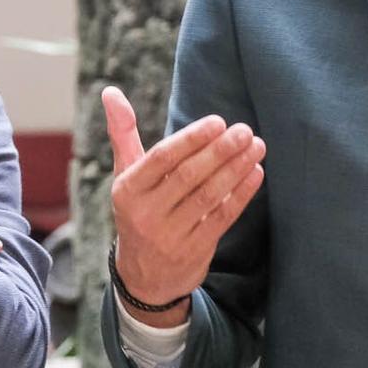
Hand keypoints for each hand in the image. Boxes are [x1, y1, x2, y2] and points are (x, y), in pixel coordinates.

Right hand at [103, 86, 263, 329]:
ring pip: (208, 197)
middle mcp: (145, 214)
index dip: (191, 139)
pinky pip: (222, 219)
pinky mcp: (193, 252)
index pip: (161, 158)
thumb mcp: (125, 175)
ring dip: (236, 169)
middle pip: (188, 176)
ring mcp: (170, 236)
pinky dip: (241, 195)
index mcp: (127, 190)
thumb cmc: (139, 210)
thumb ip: (123, 133)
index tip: (218, 121)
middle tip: (244, 130)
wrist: (144, 276)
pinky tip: (255, 173)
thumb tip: (110, 91)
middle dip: (220, 151)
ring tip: (257, 146)